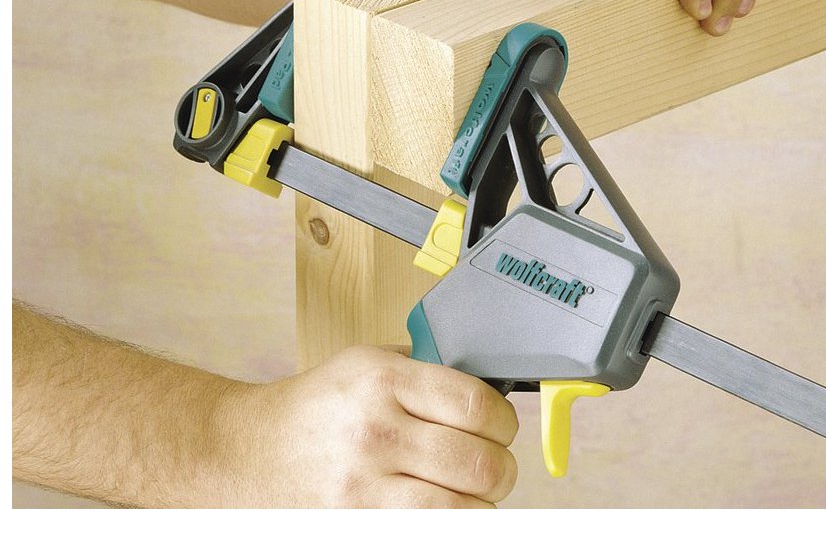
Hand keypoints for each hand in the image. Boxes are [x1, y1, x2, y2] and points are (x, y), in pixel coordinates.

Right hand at [216, 345, 518, 507]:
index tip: (501, 427)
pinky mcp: (357, 527)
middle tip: (495, 465)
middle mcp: (374, 431)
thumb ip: (428, 370)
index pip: (477, 405)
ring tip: (472, 494)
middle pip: (481, 463)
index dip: (504, 421)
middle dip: (502, 468)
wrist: (247, 452)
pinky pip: (431, 535)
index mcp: (382, 379)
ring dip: (482, 505)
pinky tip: (444, 511)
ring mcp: (363, 487)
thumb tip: (494, 388)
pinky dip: (451, 526)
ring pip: (464, 510)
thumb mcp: (367, 363)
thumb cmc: (318, 406)